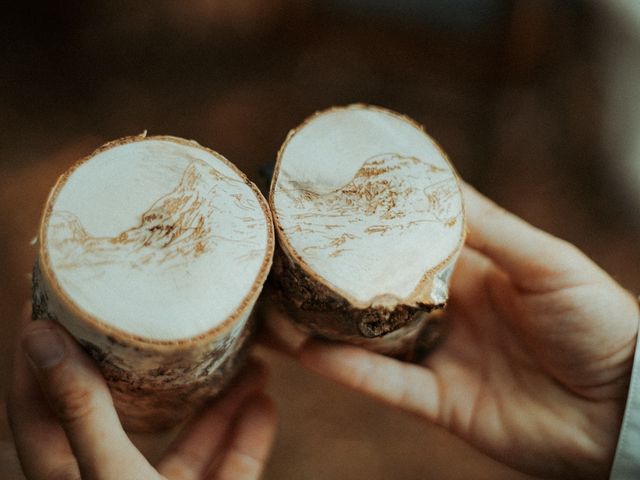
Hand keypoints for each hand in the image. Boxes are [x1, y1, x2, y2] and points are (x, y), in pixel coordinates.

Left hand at [7, 310, 276, 479]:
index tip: (60, 302)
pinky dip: (244, 440)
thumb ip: (82, 410)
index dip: (44, 355)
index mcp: (68, 479)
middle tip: (169, 322)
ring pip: (185, 442)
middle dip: (157, 370)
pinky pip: (222, 472)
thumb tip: (38, 338)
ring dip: (218, 402)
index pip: (40, 404)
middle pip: (128, 415)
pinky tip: (265, 404)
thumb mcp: (111, 476)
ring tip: (248, 360)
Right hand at [265, 183, 638, 478]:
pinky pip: (386, 385)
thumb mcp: (548, 262)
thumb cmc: (600, 323)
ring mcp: (440, 357)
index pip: (407, 243)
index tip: (326, 202)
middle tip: (283, 255)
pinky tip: (308, 351)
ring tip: (275, 306)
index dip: (369, 225)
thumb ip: (491, 229)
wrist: (623, 409)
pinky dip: (347, 370)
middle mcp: (446, 312)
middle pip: (375, 292)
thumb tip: (438, 184)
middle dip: (330, 277)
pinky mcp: (440, 402)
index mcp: (471, 273)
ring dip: (321, 326)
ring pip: (368, 340)